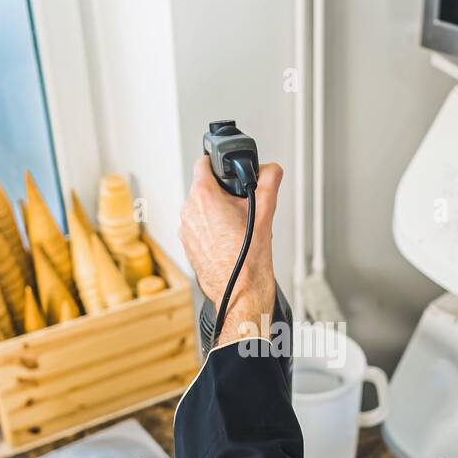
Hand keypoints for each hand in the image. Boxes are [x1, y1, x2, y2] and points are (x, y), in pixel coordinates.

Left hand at [179, 156, 282, 344]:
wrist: (241, 294)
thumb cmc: (248, 261)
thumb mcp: (266, 213)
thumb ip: (269, 182)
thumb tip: (271, 169)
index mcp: (203, 197)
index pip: (203, 163)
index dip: (218, 164)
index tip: (229, 171)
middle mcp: (189, 212)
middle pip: (205, 188)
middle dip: (223, 193)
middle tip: (242, 206)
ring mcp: (186, 230)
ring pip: (202, 209)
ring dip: (218, 212)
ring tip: (239, 227)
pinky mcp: (188, 246)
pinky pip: (199, 227)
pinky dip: (212, 230)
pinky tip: (230, 241)